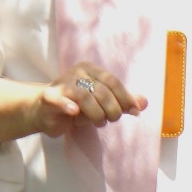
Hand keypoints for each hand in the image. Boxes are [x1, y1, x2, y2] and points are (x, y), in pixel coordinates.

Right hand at [0, 62, 146, 143]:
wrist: (46, 112)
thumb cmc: (77, 106)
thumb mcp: (102, 104)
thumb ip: (122, 102)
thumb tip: (145, 102)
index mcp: (91, 69)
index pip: (113, 81)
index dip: (126, 97)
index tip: (135, 112)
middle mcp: (77, 72)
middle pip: (102, 90)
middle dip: (112, 109)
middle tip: (112, 119)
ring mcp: (62, 83)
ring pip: (86, 97)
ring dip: (96, 114)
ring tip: (99, 122)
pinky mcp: (50, 97)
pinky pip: (60, 100)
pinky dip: (68, 106)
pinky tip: (74, 112)